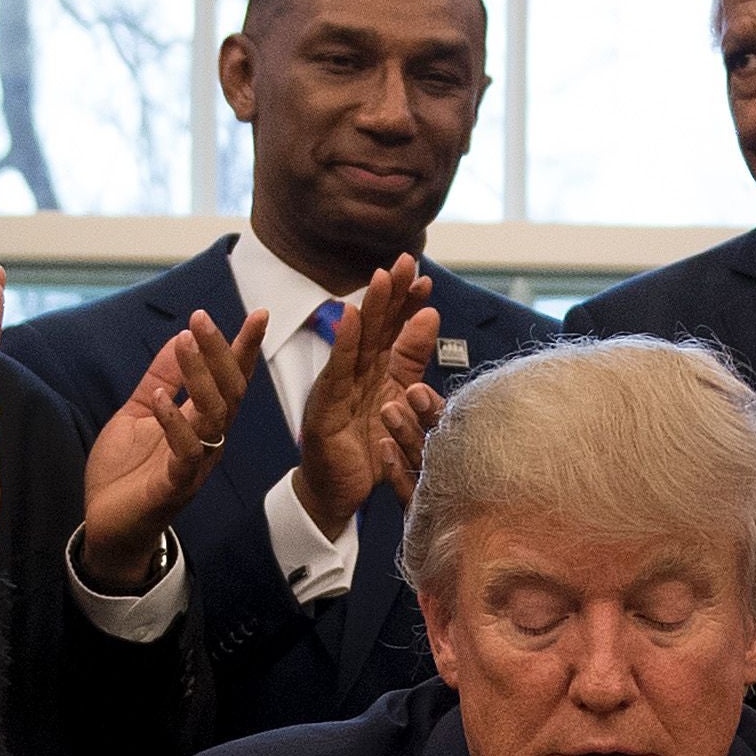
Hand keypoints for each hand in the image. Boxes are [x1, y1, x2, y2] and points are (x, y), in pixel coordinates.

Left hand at [79, 310, 251, 585]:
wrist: (107, 526)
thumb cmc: (127, 472)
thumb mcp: (138, 413)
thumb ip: (159, 378)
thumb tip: (178, 336)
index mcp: (202, 421)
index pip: (231, 378)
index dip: (244, 347)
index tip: (259, 313)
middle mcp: (208, 439)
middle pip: (230, 390)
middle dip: (221, 352)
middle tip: (201, 318)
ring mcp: (196, 463)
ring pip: (214, 415)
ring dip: (199, 376)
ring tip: (183, 342)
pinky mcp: (176, 486)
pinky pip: (185, 452)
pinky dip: (173, 422)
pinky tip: (159, 397)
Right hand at [288, 258, 441, 529]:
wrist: (337, 494)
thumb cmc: (367, 449)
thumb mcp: (400, 401)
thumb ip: (412, 360)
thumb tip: (430, 316)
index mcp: (376, 372)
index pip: (393, 329)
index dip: (407, 303)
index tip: (424, 278)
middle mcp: (356, 374)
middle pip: (375, 327)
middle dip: (391, 293)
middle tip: (406, 262)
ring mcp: (337, 388)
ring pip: (356, 342)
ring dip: (369, 308)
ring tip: (381, 278)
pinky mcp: (324, 408)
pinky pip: (336, 373)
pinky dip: (342, 344)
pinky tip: (350, 318)